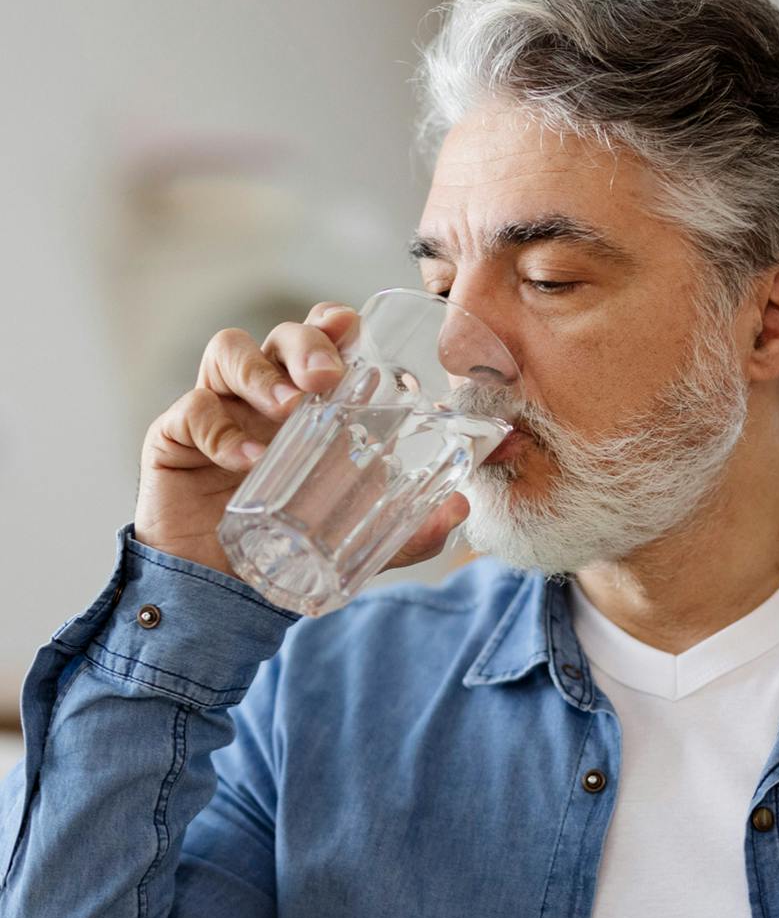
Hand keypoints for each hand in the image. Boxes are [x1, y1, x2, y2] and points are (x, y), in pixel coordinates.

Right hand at [132, 301, 468, 577]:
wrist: (229, 591)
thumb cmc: (295, 545)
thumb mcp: (364, 537)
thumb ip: (414, 528)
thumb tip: (464, 507)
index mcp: (311, 403)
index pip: (323, 341)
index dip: (335, 326)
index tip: (353, 330)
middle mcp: (265, 395)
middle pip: (282, 336)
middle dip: (307, 343)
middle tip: (328, 377)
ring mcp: (219, 410)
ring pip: (229, 352)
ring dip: (260, 373)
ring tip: (288, 410)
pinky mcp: (175, 437)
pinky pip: (192, 412)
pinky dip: (220, 430)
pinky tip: (247, 460)